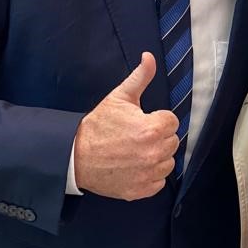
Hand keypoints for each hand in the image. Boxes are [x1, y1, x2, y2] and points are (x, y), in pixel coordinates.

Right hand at [72, 52, 179, 199]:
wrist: (75, 156)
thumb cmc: (98, 126)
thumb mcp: (119, 97)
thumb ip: (140, 77)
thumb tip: (150, 57)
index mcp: (152, 128)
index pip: (172, 121)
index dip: (157, 119)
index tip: (142, 121)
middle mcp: (153, 153)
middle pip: (172, 142)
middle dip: (158, 137)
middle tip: (137, 136)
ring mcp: (147, 174)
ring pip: (167, 163)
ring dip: (156, 157)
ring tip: (136, 151)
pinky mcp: (140, 190)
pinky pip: (158, 182)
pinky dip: (149, 176)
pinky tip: (135, 167)